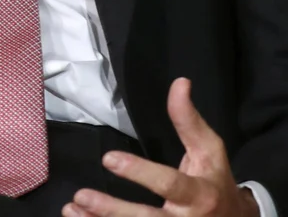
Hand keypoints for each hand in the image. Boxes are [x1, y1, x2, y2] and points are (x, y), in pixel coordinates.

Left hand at [62, 79, 258, 216]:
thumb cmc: (216, 181)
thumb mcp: (210, 150)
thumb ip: (189, 120)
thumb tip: (179, 83)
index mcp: (199, 194)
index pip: (169, 184)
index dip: (139, 172)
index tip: (109, 158)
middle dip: (112, 210)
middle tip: (81, 195)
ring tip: (72, 208)